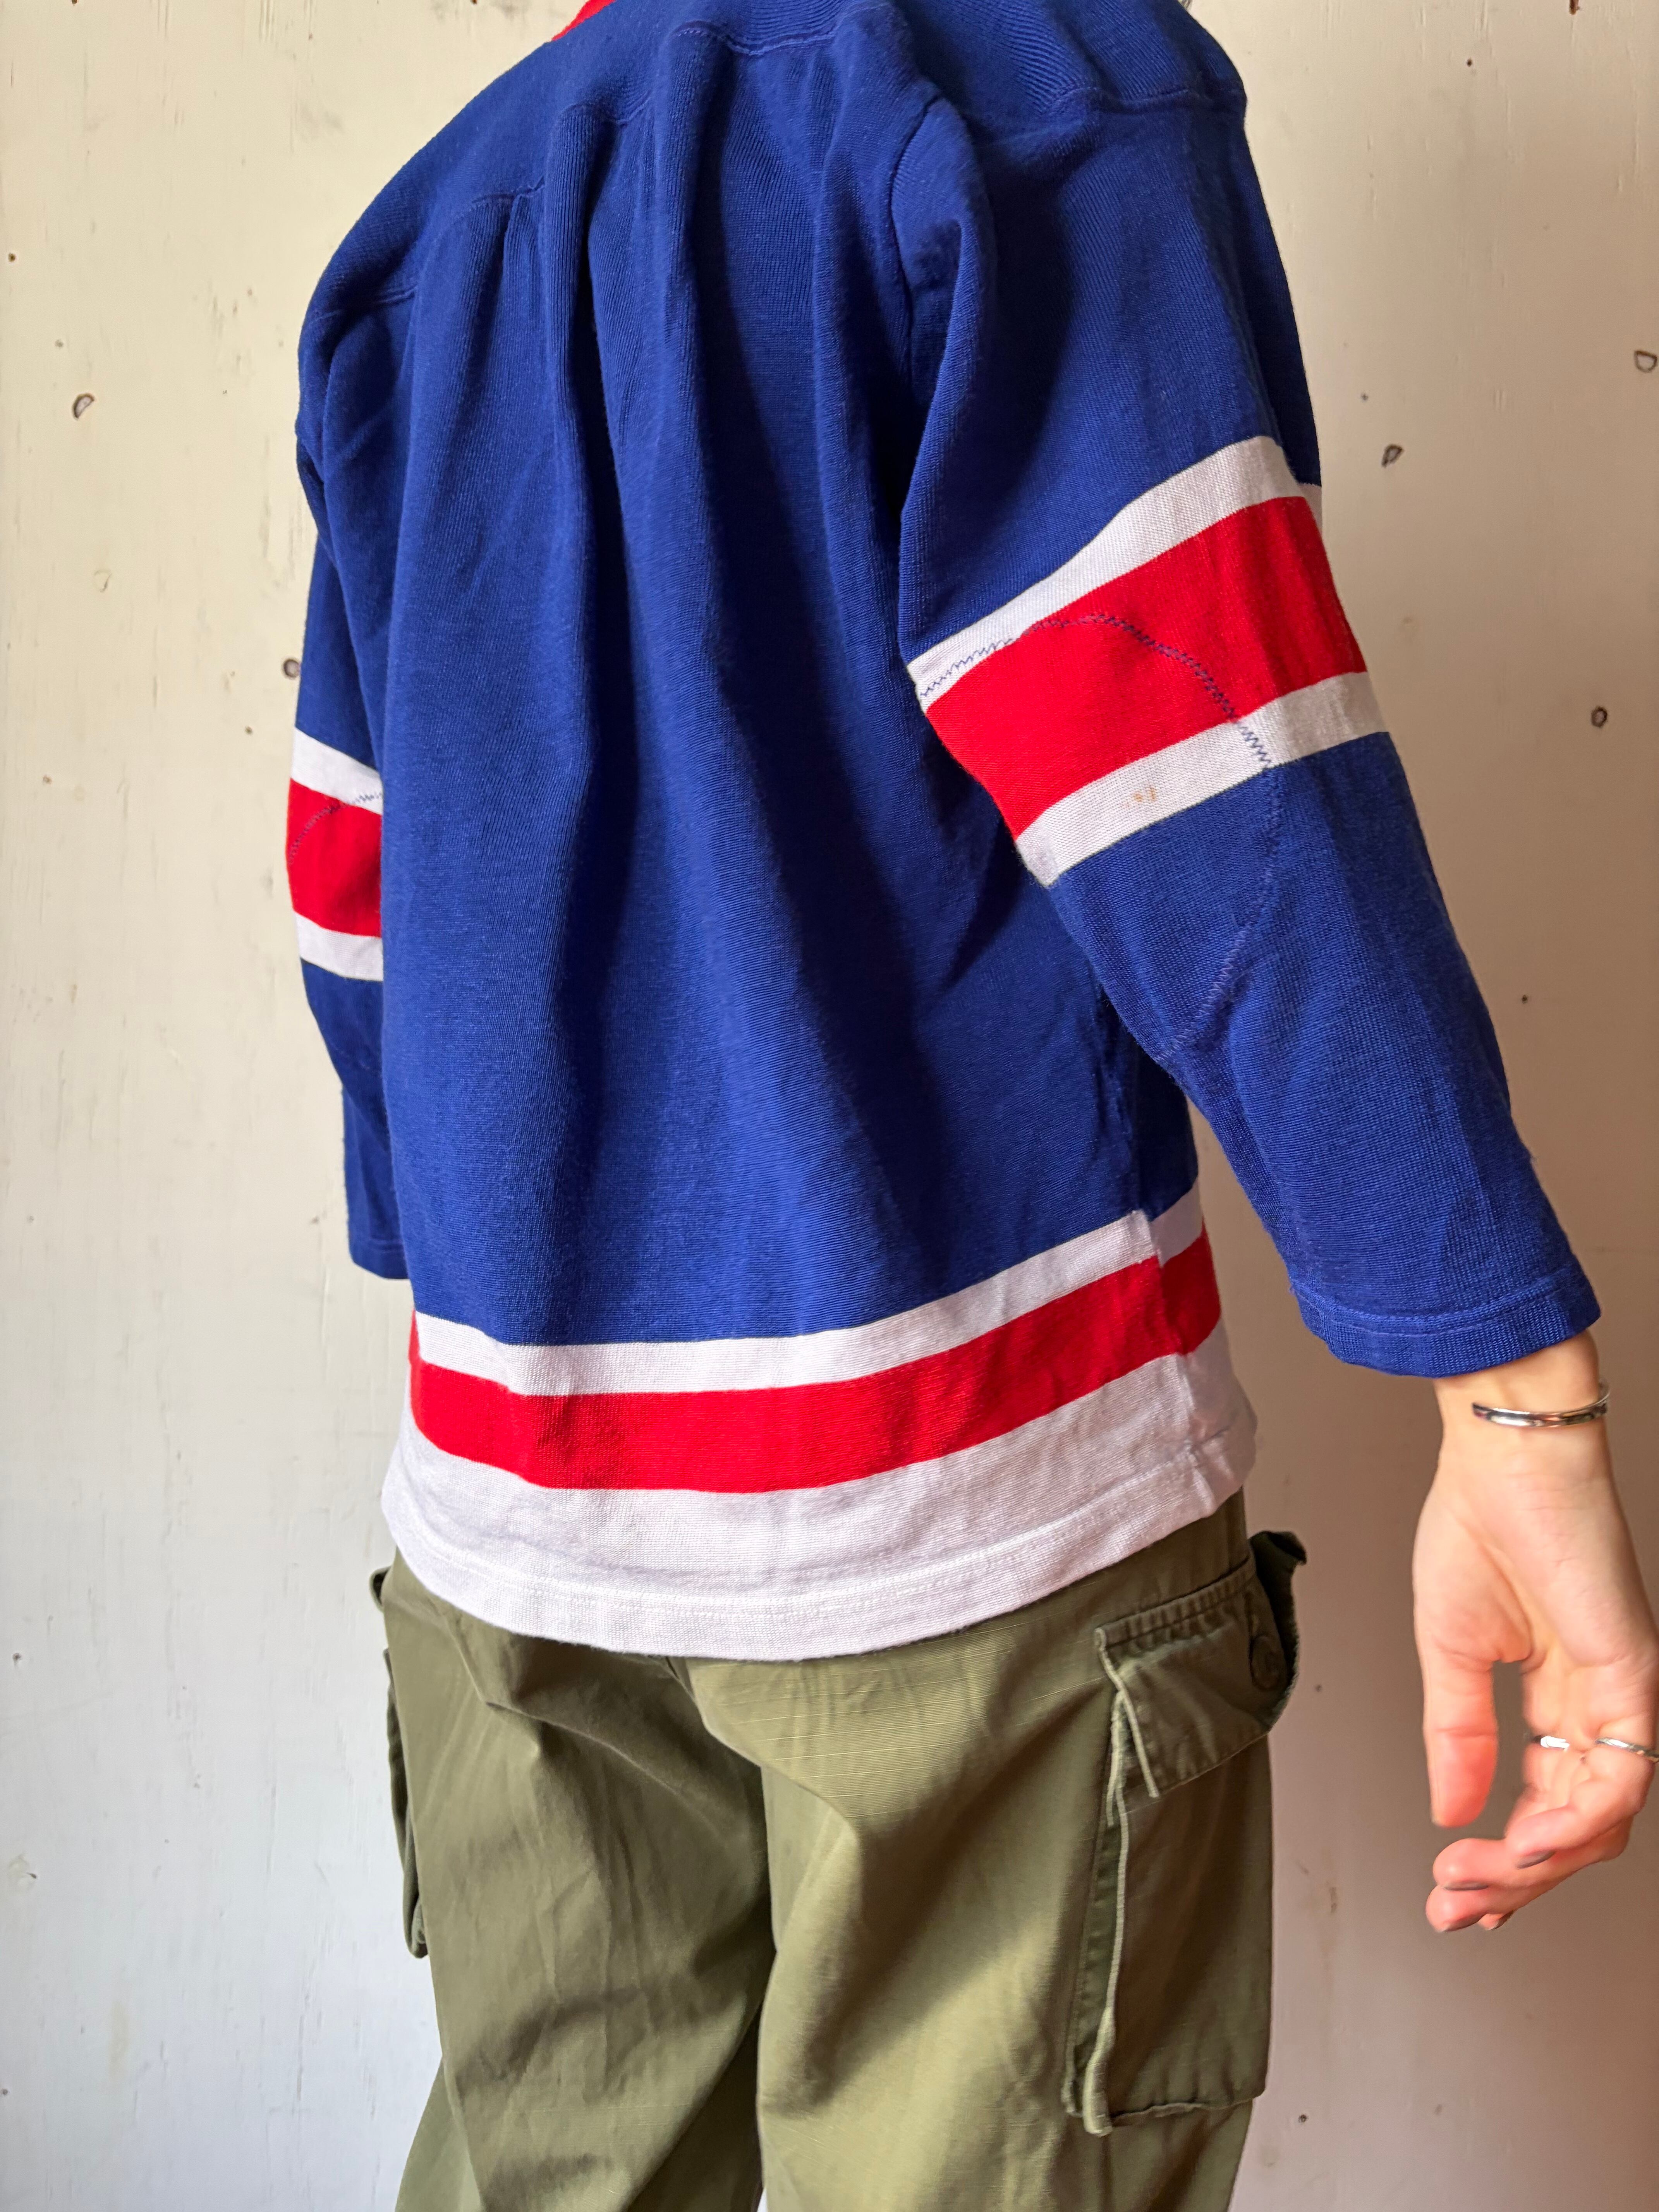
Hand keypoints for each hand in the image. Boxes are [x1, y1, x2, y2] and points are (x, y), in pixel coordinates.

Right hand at [1414, 1331, 1658, 1931]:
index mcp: (1555, 1695)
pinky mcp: (1635, 1680)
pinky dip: (1574, 1824)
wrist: (1502, 1461)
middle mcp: (1596, 1707)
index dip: (1504, 1860)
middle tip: (1455, 1905)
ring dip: (1535, 1865)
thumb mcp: (1449, 1650)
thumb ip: (1456, 1735)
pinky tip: (1524, 1845)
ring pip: (1601, 1821)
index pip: (1544, 1804)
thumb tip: (1450, 1810)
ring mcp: (1621, 1697)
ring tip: (1475, 1881)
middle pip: (1575, 1829)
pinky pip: (1622, 1777)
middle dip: (1512, 1881)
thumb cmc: (1477, 1527)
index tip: (1452, 1896)